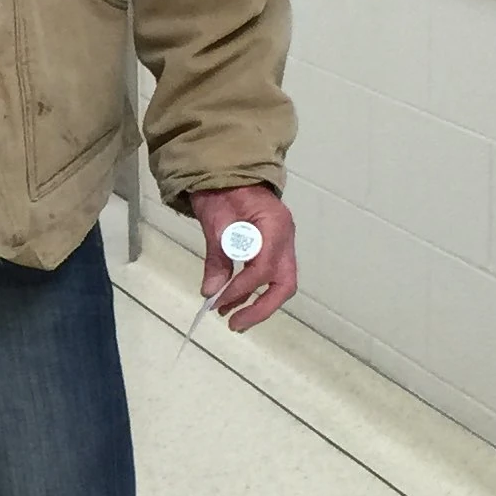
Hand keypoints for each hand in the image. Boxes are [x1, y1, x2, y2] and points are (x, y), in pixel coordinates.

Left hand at [186, 186, 297, 331]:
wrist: (227, 172)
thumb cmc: (222, 191)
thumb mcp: (215, 222)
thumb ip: (216, 257)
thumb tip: (211, 292)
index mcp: (274, 226)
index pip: (263, 267)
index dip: (242, 288)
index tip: (219, 301)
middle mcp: (285, 237)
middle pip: (284, 283)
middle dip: (261, 308)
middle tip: (234, 324)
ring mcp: (282, 243)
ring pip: (279, 283)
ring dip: (255, 303)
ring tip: (227, 315)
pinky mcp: (273, 248)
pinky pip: (268, 275)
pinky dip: (251, 290)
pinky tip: (230, 300)